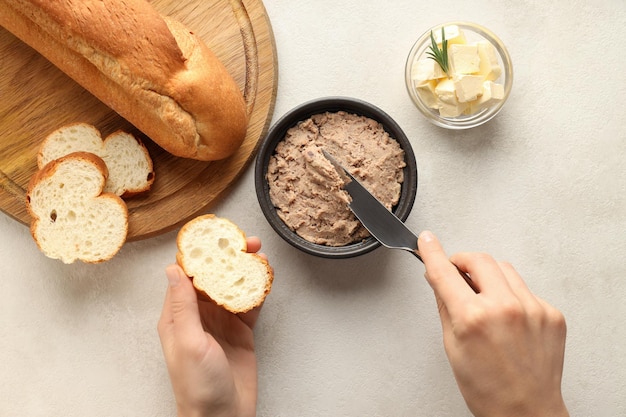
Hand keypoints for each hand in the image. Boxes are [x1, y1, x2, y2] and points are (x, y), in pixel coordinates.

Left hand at [157, 237, 265, 416]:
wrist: (222, 416)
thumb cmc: (197, 386)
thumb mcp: (188, 342)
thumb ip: (183, 305)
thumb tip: (173, 269)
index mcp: (178, 315)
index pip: (187, 274)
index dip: (201, 253)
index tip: (215, 235)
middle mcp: (199, 315)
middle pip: (213, 276)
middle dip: (229, 257)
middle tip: (247, 243)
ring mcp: (221, 322)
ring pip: (233, 286)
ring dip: (246, 269)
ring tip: (260, 255)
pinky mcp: (240, 331)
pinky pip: (250, 303)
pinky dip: (258, 289)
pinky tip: (265, 279)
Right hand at [418, 231, 567, 416]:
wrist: (527, 412)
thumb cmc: (488, 389)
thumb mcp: (452, 347)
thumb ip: (445, 306)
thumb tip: (439, 279)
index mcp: (473, 318)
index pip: (445, 272)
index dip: (432, 253)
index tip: (426, 241)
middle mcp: (505, 308)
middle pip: (479, 259)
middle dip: (463, 261)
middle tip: (456, 271)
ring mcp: (532, 308)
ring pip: (504, 268)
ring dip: (488, 276)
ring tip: (484, 300)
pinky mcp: (550, 313)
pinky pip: (525, 288)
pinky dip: (511, 295)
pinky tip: (507, 317)